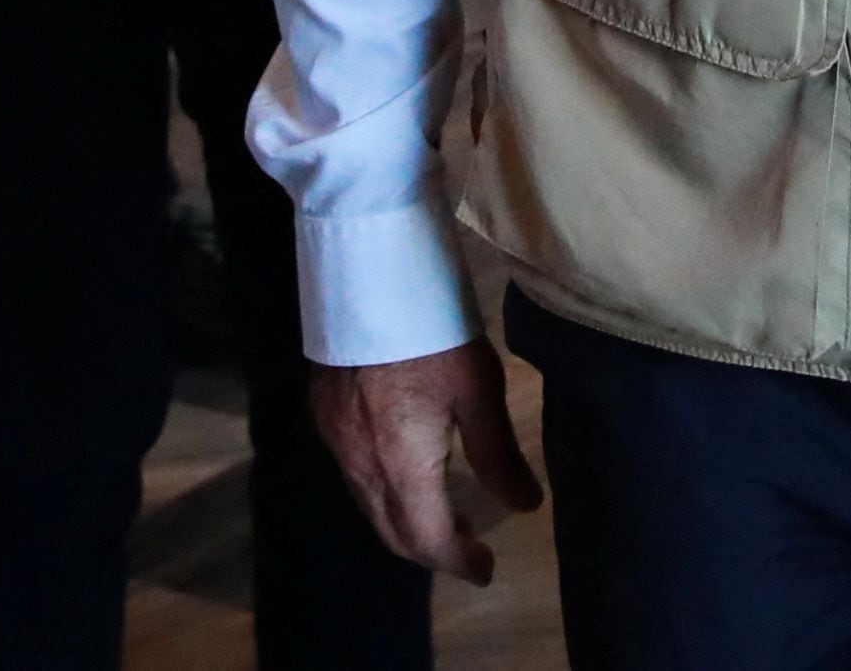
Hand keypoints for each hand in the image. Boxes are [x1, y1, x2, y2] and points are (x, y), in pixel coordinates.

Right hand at [312, 342, 543, 584]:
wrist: (365, 280)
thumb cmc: (433, 332)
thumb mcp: (480, 391)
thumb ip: (499, 454)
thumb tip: (525, 504)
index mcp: (400, 465)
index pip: (426, 538)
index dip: (457, 560)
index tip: (486, 570)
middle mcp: (360, 465)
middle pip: (392, 532)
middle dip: (432, 550)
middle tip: (471, 551)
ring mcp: (337, 442)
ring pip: (370, 507)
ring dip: (407, 523)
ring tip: (448, 518)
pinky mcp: (326, 416)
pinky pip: (355, 477)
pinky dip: (385, 494)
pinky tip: (409, 475)